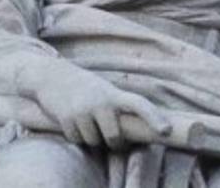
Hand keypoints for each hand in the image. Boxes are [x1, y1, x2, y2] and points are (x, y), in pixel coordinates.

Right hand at [36, 67, 170, 148]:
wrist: (52, 75)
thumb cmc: (84, 87)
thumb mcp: (103, 90)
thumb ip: (117, 107)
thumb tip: (133, 133)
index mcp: (114, 94)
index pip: (139, 104)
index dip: (154, 117)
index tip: (167, 131)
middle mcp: (101, 101)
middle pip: (114, 137)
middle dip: (113, 144)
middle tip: (113, 142)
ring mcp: (83, 109)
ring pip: (94, 141)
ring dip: (90, 139)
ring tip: (85, 122)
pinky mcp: (66, 117)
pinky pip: (76, 140)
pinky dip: (75, 136)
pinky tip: (72, 122)